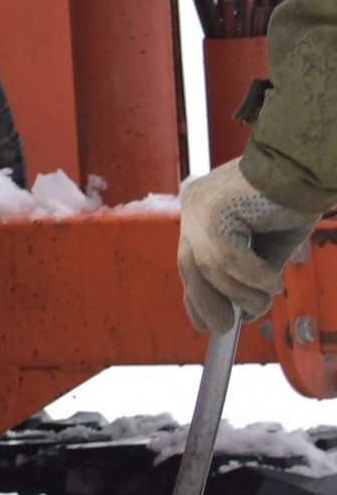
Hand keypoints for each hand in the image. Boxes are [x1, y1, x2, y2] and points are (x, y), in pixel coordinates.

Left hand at [178, 159, 313, 332]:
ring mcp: (199, 206)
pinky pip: (229, 259)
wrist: (305, 166)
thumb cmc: (291, 201)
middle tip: (226, 328)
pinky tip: (274, 283)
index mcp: (200, 210)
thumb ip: (252, 274)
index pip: (189, 259)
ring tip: (267, 300)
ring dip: (242, 292)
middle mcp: (192, 206)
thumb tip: (246, 312)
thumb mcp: (268, 245)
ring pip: (212, 267)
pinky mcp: (213, 209)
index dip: (195, 294)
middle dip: (207, 301)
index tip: (204, 323)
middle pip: (189, 266)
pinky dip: (254, 276)